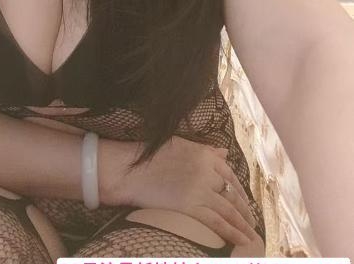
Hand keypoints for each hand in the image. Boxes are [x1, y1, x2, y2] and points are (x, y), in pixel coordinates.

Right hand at [122, 135, 257, 246]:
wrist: (131, 170)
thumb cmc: (152, 155)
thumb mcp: (182, 145)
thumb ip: (206, 151)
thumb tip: (225, 152)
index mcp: (205, 155)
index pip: (230, 175)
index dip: (241, 191)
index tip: (247, 202)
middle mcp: (207, 172)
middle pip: (232, 193)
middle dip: (245, 210)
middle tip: (252, 222)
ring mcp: (200, 190)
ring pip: (228, 210)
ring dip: (242, 224)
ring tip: (251, 235)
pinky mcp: (191, 207)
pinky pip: (217, 222)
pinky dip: (231, 232)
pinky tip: (241, 240)